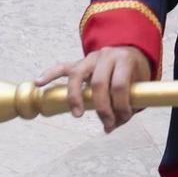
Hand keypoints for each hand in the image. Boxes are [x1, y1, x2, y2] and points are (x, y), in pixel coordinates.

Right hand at [35, 45, 152, 132]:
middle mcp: (106, 56)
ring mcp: (90, 58)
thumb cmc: (134, 72)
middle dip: (102, 108)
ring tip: (77, 114)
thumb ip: (128, 105)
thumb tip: (111, 126)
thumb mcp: (139, 84)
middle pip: (99, 82)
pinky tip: (38, 83)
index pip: (119, 85)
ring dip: (76, 97)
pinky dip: (49, 75)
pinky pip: (61, 68)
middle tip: (107, 124)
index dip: (121, 105)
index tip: (122, 119)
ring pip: (77, 75)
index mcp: (124, 60)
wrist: (130, 50)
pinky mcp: (79, 62)